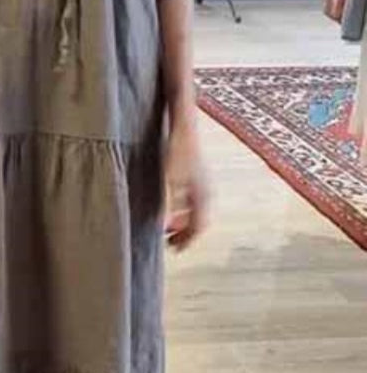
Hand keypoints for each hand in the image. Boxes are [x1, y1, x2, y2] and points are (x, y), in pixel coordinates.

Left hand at [164, 116, 208, 251]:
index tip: (174, 248)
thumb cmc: (177, 149)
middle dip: (184, 232)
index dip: (186, 239)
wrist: (184, 123)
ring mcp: (204, 181)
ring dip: (183, 220)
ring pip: (196, 210)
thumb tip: (164, 223)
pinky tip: (171, 204)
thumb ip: (168, 202)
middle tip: (169, 240)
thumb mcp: (169, 179)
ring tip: (167, 225)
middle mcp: (207, 190)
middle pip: (199, 220)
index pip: (198, 226)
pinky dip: (183, 208)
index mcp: (203, 195)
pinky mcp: (197, 173)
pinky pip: (194, 199)